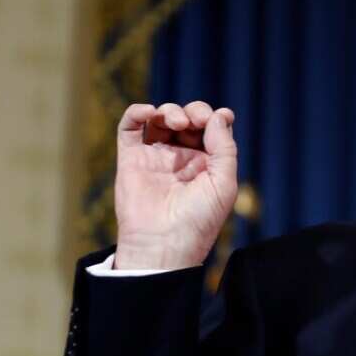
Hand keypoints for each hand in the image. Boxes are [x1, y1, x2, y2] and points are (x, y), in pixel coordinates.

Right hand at [112, 101, 237, 269]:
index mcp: (207, 164)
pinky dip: (137, 112)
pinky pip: (130, 128)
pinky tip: (149, 112)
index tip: (220, 116)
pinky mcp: (131, 159)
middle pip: (188, 119)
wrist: (162, 244)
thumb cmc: (198, 220)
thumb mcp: (224, 184)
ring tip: (177, 122)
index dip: (216, 117)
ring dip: (170, 111)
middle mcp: (182, 158)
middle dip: (194, 111)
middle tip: (196, 120)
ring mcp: (155, 157)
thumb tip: (218, 115)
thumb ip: (225, 148)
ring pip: (161, 119)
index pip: (212, 129)